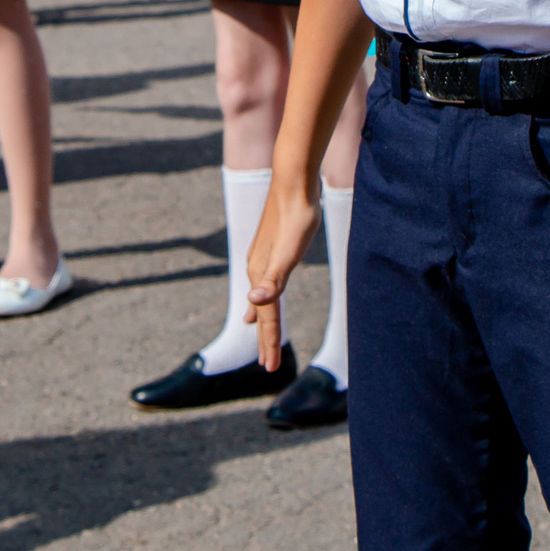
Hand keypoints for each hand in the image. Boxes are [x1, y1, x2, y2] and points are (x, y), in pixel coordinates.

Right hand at [244, 176, 324, 369]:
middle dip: (265, 337)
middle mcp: (257, 268)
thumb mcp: (288, 252)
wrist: (295, 182)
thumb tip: (253, 304)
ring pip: (261, 295)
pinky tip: (262, 290)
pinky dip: (263, 295)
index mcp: (260, 274)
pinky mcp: (272, 247)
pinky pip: (264, 281)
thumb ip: (273, 280)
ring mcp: (263, 257)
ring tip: (255, 329)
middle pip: (262, 310)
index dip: (269, 342)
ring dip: (262, 316)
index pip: (267, 317)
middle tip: (268, 363)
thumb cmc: (296, 217)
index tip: (271, 368)